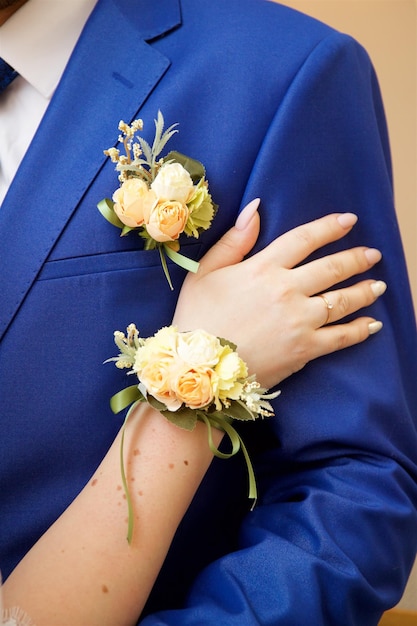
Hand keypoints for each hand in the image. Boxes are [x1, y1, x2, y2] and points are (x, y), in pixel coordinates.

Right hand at [173, 199, 385, 387]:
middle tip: (373, 254)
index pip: (305, 239)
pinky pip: (341, 337)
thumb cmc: (197, 318)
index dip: (330, 227)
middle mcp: (287, 290)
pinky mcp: (305, 349)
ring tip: (379, 285)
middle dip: (356, 258)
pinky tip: (373, 324)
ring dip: (365, 290)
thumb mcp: (205, 273)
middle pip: (331, 268)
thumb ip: (234, 240)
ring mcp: (300, 321)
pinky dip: (360, 330)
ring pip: (342, 300)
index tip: (349, 220)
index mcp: (263, 268)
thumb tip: (256, 208)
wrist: (199, 368)